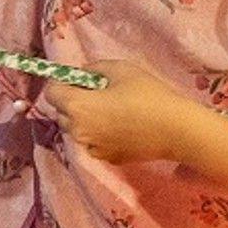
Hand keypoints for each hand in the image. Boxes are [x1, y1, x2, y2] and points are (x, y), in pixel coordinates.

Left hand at [47, 60, 205, 164]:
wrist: (175, 130)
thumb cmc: (148, 95)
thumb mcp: (121, 69)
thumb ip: (94, 68)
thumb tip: (83, 74)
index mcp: (77, 107)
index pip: (51, 93)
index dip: (62, 83)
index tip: (80, 80)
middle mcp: (78, 132)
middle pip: (62, 113)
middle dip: (73, 102)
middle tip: (98, 93)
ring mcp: (92, 148)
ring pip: (78, 130)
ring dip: (86, 119)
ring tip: (112, 111)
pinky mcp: (107, 159)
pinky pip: (94, 142)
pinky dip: (100, 134)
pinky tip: (123, 127)